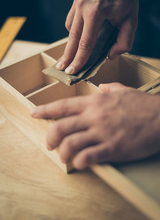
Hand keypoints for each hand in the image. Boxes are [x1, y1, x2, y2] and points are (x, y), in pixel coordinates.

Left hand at [31, 83, 159, 169]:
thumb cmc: (142, 104)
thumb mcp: (123, 90)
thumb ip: (109, 88)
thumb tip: (102, 86)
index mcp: (95, 103)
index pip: (63, 105)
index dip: (45, 110)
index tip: (34, 113)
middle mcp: (94, 117)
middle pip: (61, 127)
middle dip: (50, 137)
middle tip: (49, 143)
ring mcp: (102, 133)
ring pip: (70, 144)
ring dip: (63, 153)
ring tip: (64, 156)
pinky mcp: (112, 148)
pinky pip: (87, 157)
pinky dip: (79, 162)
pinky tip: (79, 163)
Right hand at [56, 0, 142, 73]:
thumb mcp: (131, 20)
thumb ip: (124, 42)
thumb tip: (110, 56)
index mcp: (96, 13)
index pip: (85, 43)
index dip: (79, 60)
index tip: (73, 71)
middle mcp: (82, 7)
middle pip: (72, 39)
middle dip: (67, 57)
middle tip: (61, 69)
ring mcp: (77, 3)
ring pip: (69, 30)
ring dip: (69, 45)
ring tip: (68, 57)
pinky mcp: (76, 1)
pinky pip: (70, 20)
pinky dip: (73, 31)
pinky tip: (77, 38)